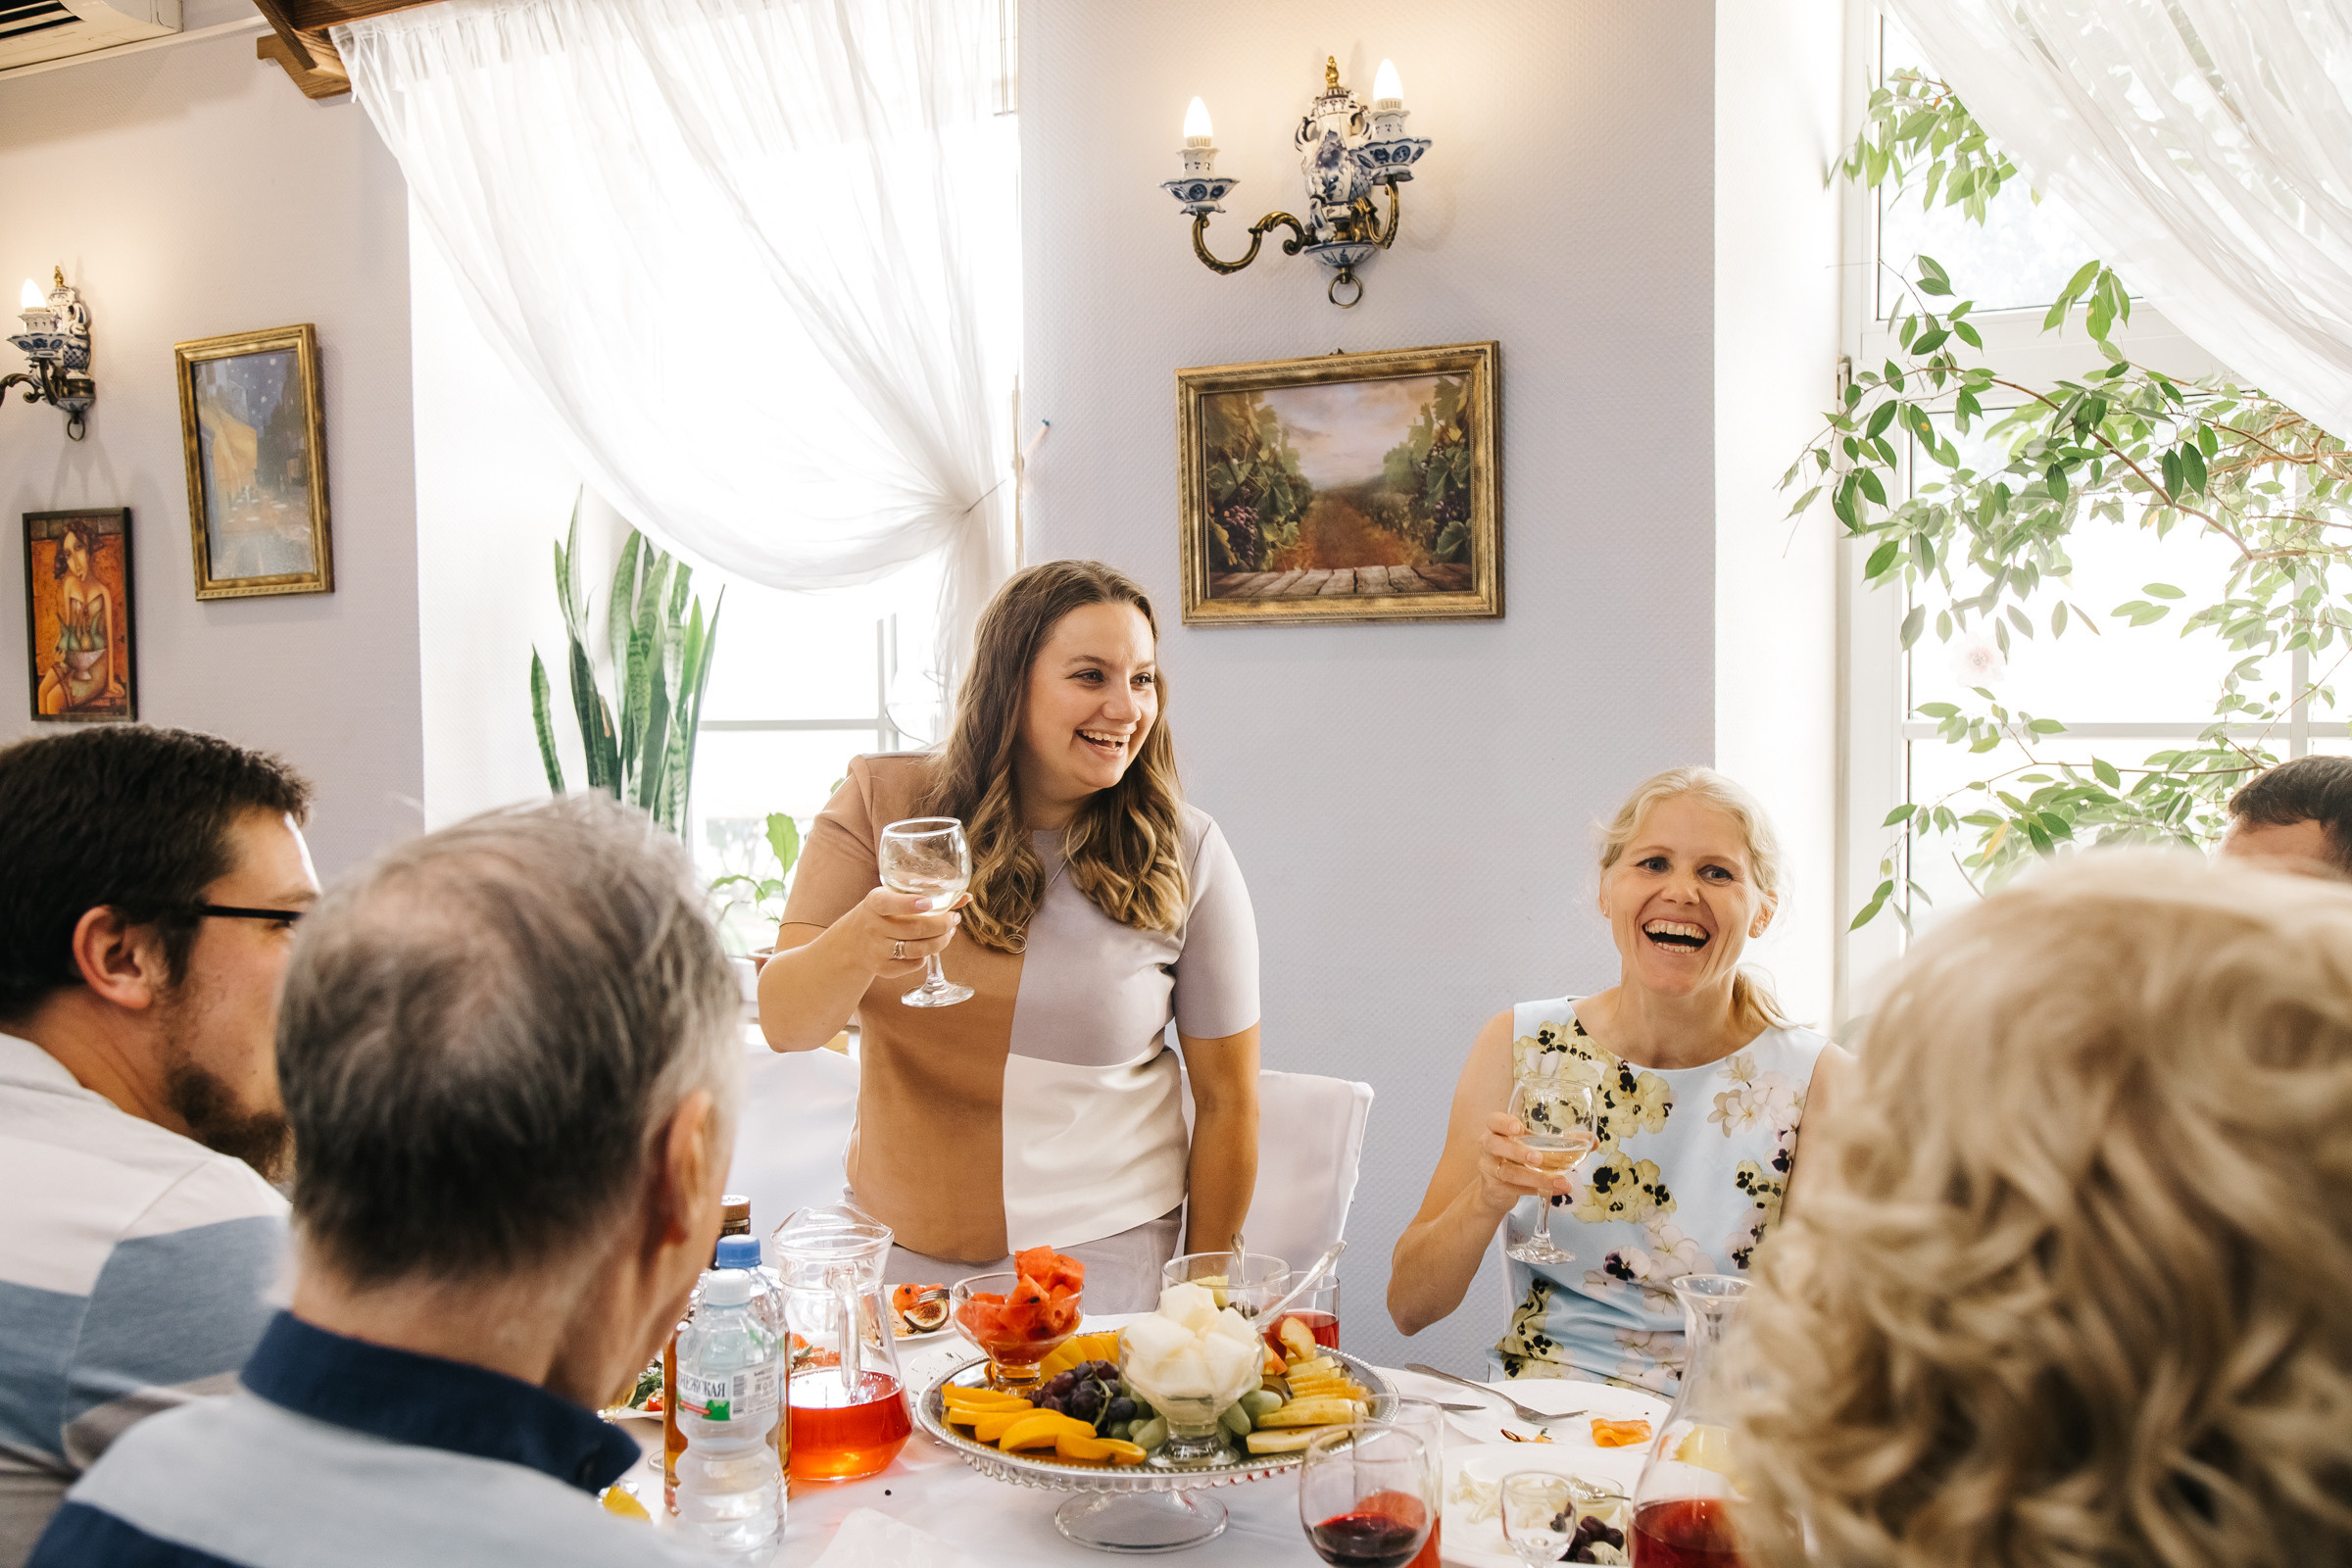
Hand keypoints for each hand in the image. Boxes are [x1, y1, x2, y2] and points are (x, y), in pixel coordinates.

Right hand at [844, 885, 966, 978]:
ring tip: (948, 933)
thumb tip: (966, 897)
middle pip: (915, 929)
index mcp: (875, 902)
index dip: (909, 904)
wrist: (853, 941)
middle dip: (942, 924)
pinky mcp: (882, 968)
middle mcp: (873, 926)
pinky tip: (928, 947)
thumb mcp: (894, 896)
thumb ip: (929, 894)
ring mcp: (877, 949)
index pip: (889, 903)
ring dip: (940, 942)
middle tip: (954, 919)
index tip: (928, 903)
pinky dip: (926, 956)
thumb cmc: (883, 912)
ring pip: (918, 949)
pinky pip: (914, 964)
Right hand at [1475, 1111, 1574, 1215]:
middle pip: (1494, 1145)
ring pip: (1508, 1172)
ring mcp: (1489, 1169)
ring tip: (1561, 1181)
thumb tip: (1593, 1141)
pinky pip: (1514, 1189)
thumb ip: (1561, 1141)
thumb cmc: (1518, 1157)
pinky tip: (1553, 1191)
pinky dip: (1535, 1190)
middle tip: (1538, 1158)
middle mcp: (1488, 1147)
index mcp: (1497, 1130)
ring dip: (1535, 1177)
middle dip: (1517, 1151)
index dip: (1504, 1123)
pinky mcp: (1494, 1188)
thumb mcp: (1533, 1144)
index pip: (1493, 1120)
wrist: (1496, 1188)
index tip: (1519, 1129)